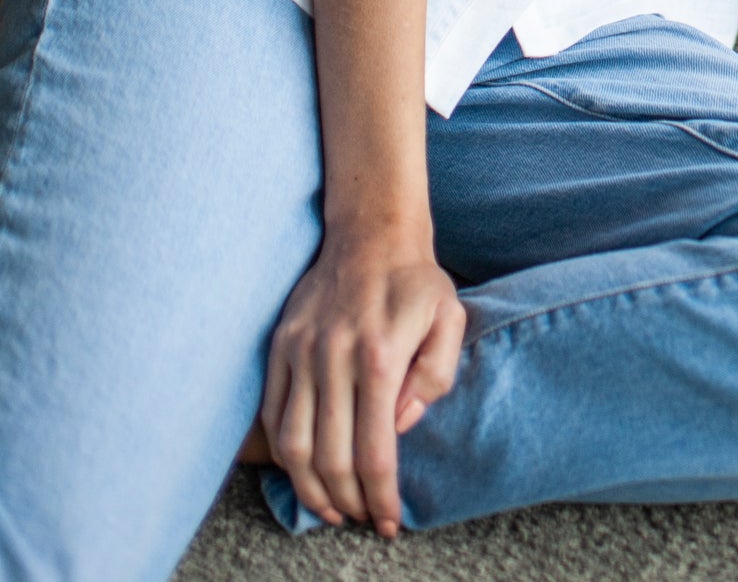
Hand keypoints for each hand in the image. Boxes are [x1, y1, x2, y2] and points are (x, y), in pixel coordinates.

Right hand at [260, 232, 467, 536]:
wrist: (372, 232)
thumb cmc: (417, 282)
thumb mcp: (450, 320)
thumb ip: (434, 378)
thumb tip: (401, 426)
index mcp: (381, 355)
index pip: (375, 450)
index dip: (381, 496)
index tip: (389, 521)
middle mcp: (335, 356)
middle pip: (331, 457)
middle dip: (348, 501)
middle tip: (363, 518)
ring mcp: (302, 351)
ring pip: (293, 443)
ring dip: (309, 488)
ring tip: (331, 508)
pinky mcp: (281, 345)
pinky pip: (271, 413)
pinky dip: (282, 452)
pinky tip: (302, 469)